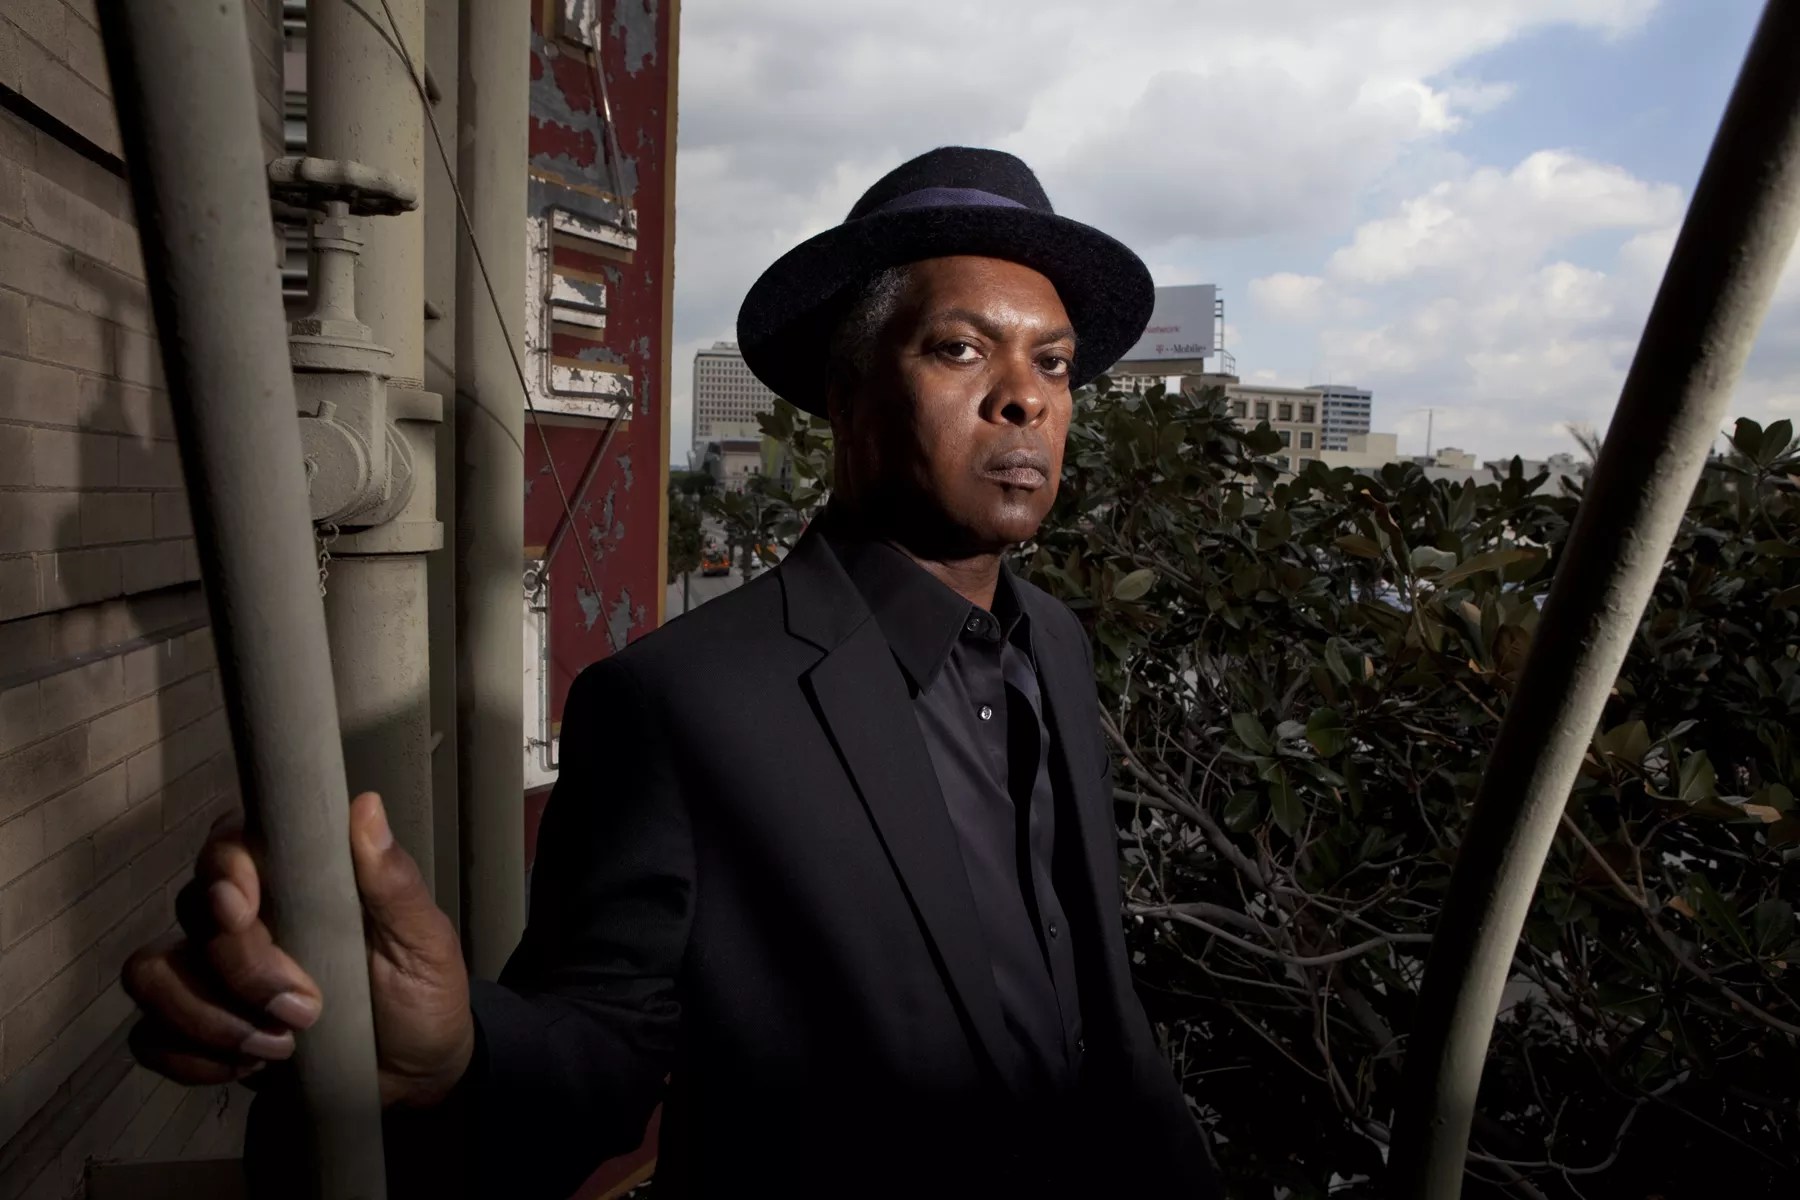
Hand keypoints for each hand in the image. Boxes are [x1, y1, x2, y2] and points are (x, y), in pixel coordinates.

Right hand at [122, 792, 475, 1107]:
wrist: (414, 1073)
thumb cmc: (422, 992)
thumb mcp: (422, 939)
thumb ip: (392, 881)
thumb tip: (367, 805)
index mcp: (295, 880)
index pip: (229, 845)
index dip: (223, 871)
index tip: (244, 909)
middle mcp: (244, 917)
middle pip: (192, 912)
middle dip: (241, 968)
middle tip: (305, 1009)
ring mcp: (212, 973)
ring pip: (153, 973)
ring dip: (207, 1017)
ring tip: (278, 1048)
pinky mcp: (197, 1031)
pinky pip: (149, 1034)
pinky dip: (189, 1057)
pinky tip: (245, 1068)